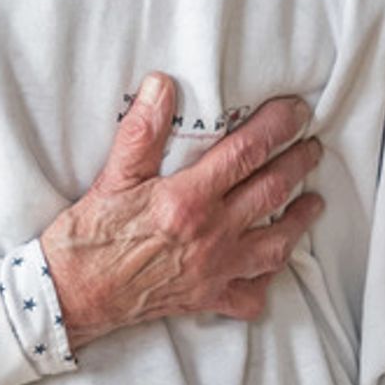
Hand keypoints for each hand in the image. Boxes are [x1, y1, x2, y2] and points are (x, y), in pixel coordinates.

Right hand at [42, 73, 322, 349]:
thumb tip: (162, 85)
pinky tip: (274, 264)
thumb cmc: (88, 238)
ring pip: (276, 245)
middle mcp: (211, 236)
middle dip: (299, 165)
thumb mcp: (111, 177)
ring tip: (312, 202)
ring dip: (299, 221)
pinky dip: (269, 279)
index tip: (296, 111)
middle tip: (311, 147)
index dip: (277, 127)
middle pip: (271, 192)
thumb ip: (142, 131)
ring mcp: (214, 271)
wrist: (72, 298)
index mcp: (188, 199)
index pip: (247, 153)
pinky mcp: (207, 299)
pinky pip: (252, 294)